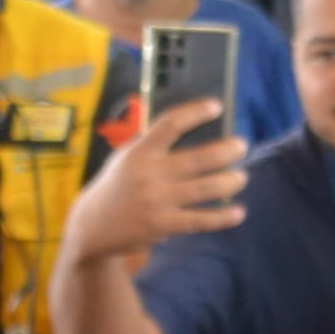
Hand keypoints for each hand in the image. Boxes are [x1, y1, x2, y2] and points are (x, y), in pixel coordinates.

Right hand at [69, 101, 248, 260]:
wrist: (93, 226)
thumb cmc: (118, 184)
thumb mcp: (126, 157)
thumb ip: (153, 144)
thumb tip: (196, 130)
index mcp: (140, 151)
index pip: (170, 125)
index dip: (195, 113)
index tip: (216, 107)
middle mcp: (150, 174)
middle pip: (198, 159)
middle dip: (226, 151)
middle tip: (242, 146)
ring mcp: (158, 201)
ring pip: (205, 189)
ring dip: (230, 181)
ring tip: (241, 177)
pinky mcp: (164, 226)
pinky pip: (200, 220)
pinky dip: (222, 217)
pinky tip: (238, 212)